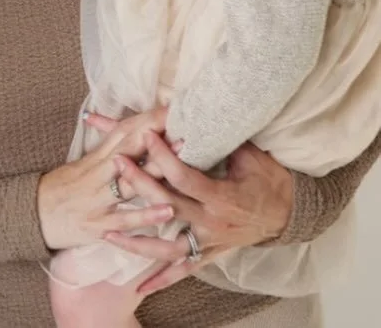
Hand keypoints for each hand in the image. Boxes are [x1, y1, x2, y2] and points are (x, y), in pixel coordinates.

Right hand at [37, 106, 175, 250]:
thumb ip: (106, 152)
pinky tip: (167, 210)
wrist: (31, 214)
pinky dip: (145, 214)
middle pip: (128, 148)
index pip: (123, 131)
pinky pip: (124, 219)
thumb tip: (130, 136)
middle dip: (155, 134)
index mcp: (95, 157)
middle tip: (181, 122)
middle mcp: (97, 173)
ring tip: (182, 158)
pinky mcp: (97, 224)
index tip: (171, 107)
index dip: (147, 118)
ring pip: (129, 181)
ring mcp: (98, 198)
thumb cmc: (60, 189)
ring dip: (156, 169)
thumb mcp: (81, 166)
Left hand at [105, 131, 293, 294]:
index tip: (145, 135)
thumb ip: (218, 139)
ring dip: (139, 241)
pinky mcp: (210, 253)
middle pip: (169, 206)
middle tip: (116, 163)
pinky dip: (162, 278)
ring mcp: (210, 242)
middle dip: (140, 184)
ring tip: (109, 232)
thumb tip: (191, 111)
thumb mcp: (248, 154)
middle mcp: (213, 223)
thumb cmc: (266, 177)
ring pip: (169, 247)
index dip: (164, 156)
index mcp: (223, 197)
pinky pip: (184, 270)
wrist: (290, 212)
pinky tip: (141, 286)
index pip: (185, 177)